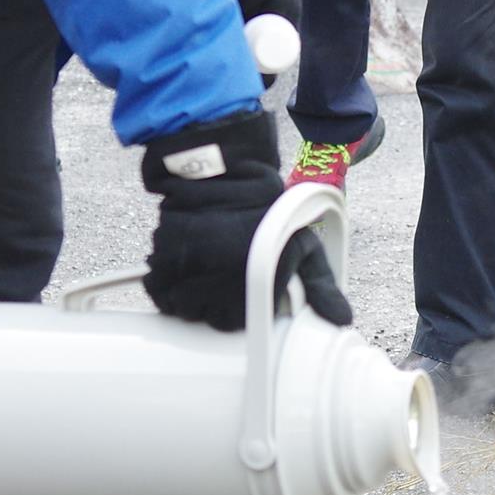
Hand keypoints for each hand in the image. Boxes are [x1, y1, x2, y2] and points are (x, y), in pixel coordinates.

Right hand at [139, 111, 355, 332]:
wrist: (226, 171)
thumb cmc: (268, 211)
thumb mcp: (303, 245)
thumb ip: (320, 285)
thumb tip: (340, 319)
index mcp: (254, 285)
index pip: (229, 324)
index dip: (229, 315)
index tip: (232, 300)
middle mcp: (218, 281)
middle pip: (199, 315)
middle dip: (203, 306)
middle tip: (213, 286)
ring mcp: (189, 268)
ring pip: (174, 302)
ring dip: (181, 294)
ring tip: (196, 275)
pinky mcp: (163, 252)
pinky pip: (155, 282)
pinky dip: (161, 279)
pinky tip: (178, 265)